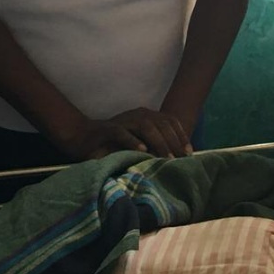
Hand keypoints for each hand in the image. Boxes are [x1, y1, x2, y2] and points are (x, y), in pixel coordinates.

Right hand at [52, 108, 191, 160]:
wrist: (84, 138)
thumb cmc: (114, 144)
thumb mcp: (139, 143)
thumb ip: (155, 146)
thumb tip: (178, 158)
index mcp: (146, 116)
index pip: (169, 121)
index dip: (181, 135)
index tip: (189, 152)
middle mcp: (136, 115)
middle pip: (160, 123)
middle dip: (172, 141)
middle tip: (179, 159)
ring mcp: (123, 120)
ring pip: (145, 126)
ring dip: (158, 142)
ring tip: (166, 157)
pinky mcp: (108, 129)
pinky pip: (122, 133)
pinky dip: (133, 141)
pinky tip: (143, 150)